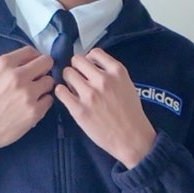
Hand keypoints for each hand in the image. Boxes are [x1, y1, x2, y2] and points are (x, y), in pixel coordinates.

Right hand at [0, 46, 54, 168]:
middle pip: (46, 62)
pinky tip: (32, 106)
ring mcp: (28, 94)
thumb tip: (32, 61)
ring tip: (33, 95)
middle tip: (39, 79)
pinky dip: (43, 103)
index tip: (35, 65)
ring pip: (50, 82)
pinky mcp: (35, 111)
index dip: (35, 58)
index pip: (31, 51)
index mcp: (4, 64)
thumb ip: (11, 65)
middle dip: (44, 70)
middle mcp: (17, 76)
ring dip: (44, 87)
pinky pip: (49, 99)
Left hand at [55, 48, 156, 167]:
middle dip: (76, 68)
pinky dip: (62, 92)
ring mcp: (90, 94)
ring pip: (67, 73)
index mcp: (117, 71)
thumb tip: (92, 67)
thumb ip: (111, 74)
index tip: (88, 69)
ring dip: (68, 80)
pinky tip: (67, 97)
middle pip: (77, 60)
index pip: (94, 53)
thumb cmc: (131, 115)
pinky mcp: (79, 110)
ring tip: (73, 90)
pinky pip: (61, 91)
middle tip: (79, 79)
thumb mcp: (127, 85)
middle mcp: (103, 79)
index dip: (88, 60)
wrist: (132, 139)